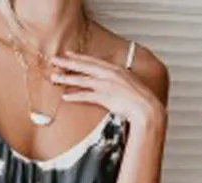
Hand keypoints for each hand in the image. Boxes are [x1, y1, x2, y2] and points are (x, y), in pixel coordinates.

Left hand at [49, 50, 163, 126]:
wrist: (146, 108)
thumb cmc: (139, 99)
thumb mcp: (128, 84)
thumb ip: (117, 81)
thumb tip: (111, 84)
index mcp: (114, 69)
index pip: (93, 61)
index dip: (79, 58)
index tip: (68, 54)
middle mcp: (109, 74)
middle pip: (84, 67)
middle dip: (68, 63)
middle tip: (55, 60)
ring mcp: (106, 85)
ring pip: (82, 80)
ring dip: (67, 78)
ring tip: (55, 78)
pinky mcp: (105, 97)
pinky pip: (86, 96)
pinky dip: (75, 96)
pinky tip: (65, 97)